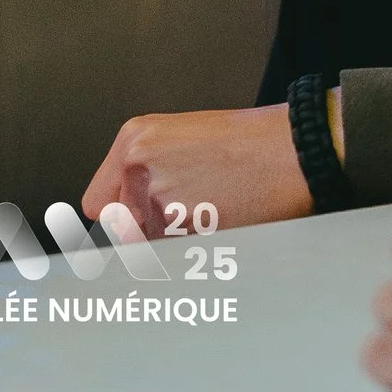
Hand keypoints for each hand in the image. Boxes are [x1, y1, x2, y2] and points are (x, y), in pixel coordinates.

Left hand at [81, 105, 312, 233]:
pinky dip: (189, 249)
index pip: (97, 203)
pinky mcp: (177, 229)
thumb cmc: (253, 140)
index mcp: (135, 138)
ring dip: (172, 240)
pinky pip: (168, 255)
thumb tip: (122, 210)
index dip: (120, 214)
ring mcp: (154, 200)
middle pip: (120, 229)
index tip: (134, 219)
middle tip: (189, 210)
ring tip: (212, 209)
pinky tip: (219, 221)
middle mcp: (137, 167)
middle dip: (147, 229)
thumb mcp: (187, 136)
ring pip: (146, 246)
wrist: (293, 150)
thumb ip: (148, 168)